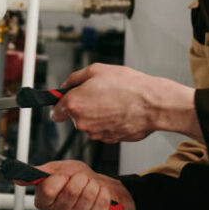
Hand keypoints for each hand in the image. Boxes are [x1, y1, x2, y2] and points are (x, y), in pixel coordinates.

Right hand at [19, 160, 134, 209]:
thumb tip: (17, 178)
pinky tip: (97, 194)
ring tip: (89, 186)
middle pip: (70, 192)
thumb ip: (38, 173)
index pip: (48, 190)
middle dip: (80, 179)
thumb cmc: (75, 178)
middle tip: (80, 179)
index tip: (64, 175)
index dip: (60, 178)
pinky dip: (102, 193)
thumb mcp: (56, 169)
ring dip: (92, 185)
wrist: (95, 185)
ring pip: (87, 196)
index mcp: (43, 201)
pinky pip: (100, 203)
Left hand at [53, 63, 202, 142]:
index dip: (61, 104)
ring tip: (113, 101)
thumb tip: (65, 85)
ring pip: (89, 123)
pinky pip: (103, 129)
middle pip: (74, 116)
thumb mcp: (96, 70)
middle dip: (83, 105)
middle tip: (99, 93)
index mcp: (75, 104)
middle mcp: (82, 122)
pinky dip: (108, 121)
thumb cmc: (128, 86)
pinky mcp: (109, 139)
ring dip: (96, 114)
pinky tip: (120, 111)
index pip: (56, 111)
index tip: (66, 100)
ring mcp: (96, 133)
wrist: (153, 104)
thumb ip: (74, 78)